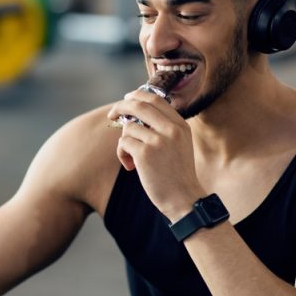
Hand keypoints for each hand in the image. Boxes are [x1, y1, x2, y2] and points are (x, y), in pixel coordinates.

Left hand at [107, 89, 204, 220]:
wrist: (184, 199)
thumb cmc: (176, 174)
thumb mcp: (179, 144)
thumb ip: (163, 127)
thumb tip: (134, 112)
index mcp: (180, 125)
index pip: (155, 99)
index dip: (137, 96)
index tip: (126, 99)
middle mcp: (171, 129)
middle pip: (138, 105)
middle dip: (120, 107)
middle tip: (112, 115)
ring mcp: (158, 140)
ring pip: (128, 127)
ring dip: (124, 142)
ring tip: (131, 158)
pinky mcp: (145, 154)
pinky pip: (123, 143)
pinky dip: (121, 154)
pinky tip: (131, 167)